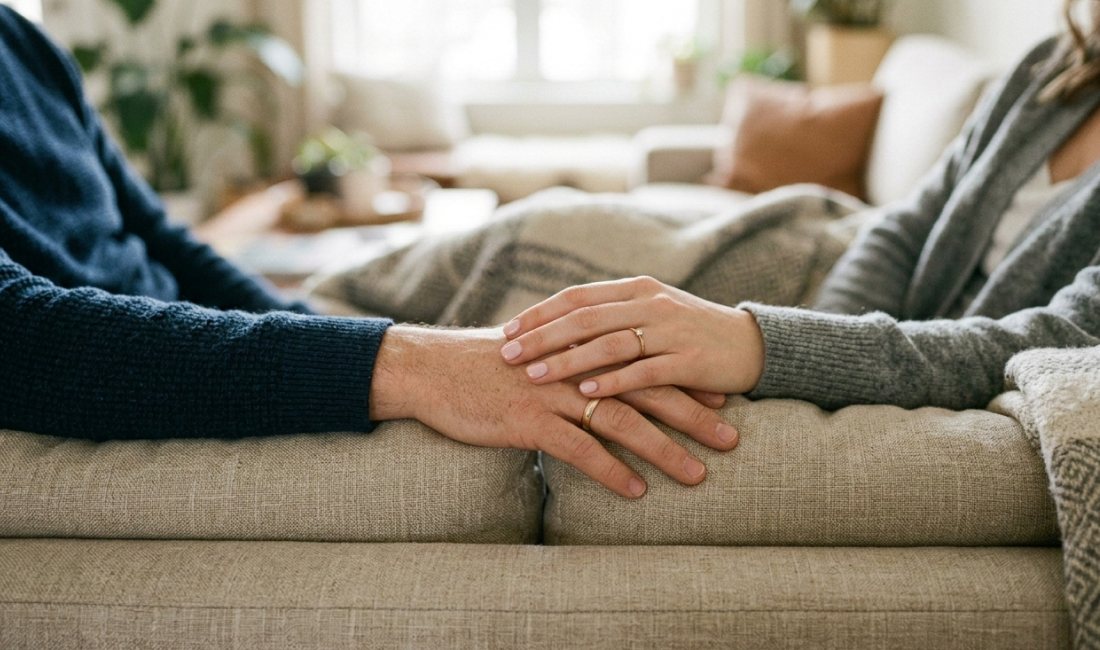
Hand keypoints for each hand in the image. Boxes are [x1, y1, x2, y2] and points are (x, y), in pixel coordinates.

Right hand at [369, 325, 738, 498]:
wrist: (435, 370)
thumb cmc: (486, 366)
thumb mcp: (537, 353)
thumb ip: (575, 360)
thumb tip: (606, 376)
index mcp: (581, 347)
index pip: (645, 360)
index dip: (685, 379)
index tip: (721, 398)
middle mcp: (575, 366)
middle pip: (647, 388)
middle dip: (693, 413)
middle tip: (730, 438)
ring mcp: (554, 392)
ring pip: (622, 421)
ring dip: (664, 450)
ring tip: (696, 475)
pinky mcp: (530, 419)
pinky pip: (580, 448)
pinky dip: (611, 471)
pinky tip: (635, 492)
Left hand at [498, 276, 766, 396]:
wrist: (752, 346)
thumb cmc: (692, 333)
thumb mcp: (652, 313)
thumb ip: (612, 315)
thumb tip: (560, 327)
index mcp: (637, 288)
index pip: (576, 297)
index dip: (539, 313)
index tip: (507, 331)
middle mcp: (651, 303)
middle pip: (584, 317)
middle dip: (542, 337)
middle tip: (506, 354)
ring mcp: (671, 330)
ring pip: (608, 343)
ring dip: (568, 360)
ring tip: (535, 376)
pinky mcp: (689, 360)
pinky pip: (644, 371)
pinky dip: (613, 381)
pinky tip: (586, 393)